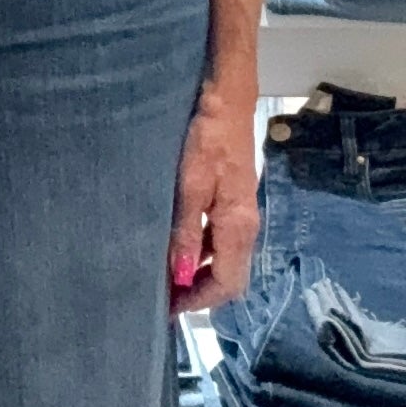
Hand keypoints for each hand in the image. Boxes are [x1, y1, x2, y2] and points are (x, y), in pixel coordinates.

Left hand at [169, 77, 259, 313]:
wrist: (226, 97)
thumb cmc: (206, 137)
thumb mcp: (189, 185)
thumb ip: (185, 232)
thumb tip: (180, 276)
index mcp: (239, 226)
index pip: (227, 285)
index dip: (198, 303)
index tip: (167, 309)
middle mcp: (246, 226)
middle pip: (228, 278)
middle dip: (197, 294)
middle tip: (159, 297)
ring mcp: (241, 213)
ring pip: (223, 260)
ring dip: (196, 274)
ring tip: (161, 276)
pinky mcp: (232, 200)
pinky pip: (219, 240)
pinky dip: (199, 252)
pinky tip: (174, 246)